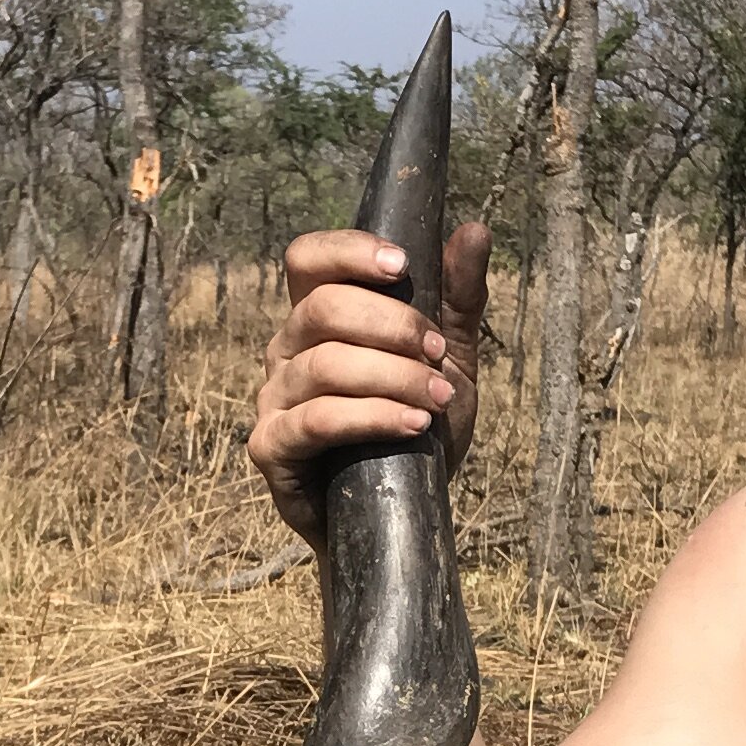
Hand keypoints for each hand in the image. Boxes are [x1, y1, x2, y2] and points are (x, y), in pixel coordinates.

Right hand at [249, 218, 488, 547]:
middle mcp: (286, 351)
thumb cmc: (415, 431)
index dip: (348, 251)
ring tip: (437, 398)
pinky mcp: (271, 448)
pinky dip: (369, 417)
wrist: (400, 516)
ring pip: (324, 365)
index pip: (308, 259)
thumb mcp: (449, 361)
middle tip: (439, 354)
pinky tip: (412, 424)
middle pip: (323, 308)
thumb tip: (473, 229)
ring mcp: (272, 399)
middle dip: (393, 326)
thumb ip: (458, 299)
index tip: (402, 265)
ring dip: (393, 377)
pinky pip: (315, 420)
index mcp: (317, 318)